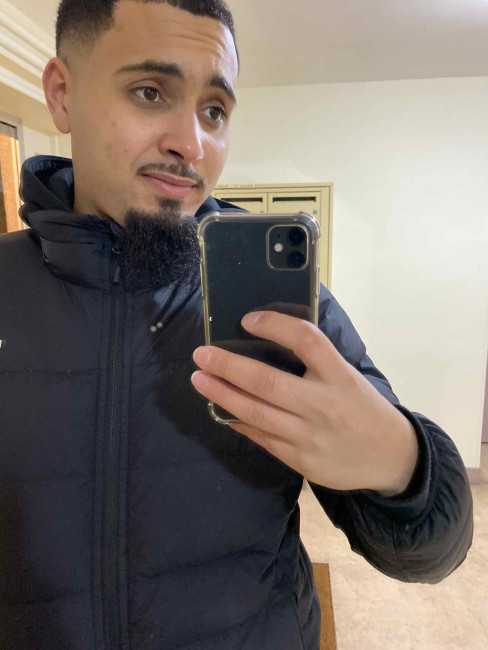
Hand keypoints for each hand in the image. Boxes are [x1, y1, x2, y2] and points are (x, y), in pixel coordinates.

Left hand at [191, 311, 418, 495]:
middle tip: (201, 354)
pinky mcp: (300, 460)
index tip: (247, 319)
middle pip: (267, 381)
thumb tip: (268, 338)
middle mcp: (323, 404)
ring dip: (222, 394)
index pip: (306, 340)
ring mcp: (309, 436)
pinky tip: (221, 410)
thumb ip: (317, 361)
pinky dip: (238, 422)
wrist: (391, 458)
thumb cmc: (364, 408)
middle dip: (228, 366)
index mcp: (340, 376)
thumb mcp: (349, 376)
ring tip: (200, 379)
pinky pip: (260, 437)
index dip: (274, 325)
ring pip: (256, 412)